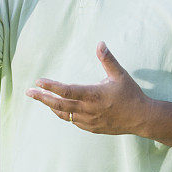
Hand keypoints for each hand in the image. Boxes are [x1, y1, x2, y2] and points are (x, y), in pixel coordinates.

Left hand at [25, 42, 150, 134]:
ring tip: (40, 97)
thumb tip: (100, 43)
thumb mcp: (120, 75)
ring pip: (63, 114)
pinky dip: (63, 113)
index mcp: (93, 95)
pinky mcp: (92, 128)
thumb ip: (108, 59)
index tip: (38, 81)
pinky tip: (58, 107)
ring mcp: (89, 121)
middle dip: (42, 97)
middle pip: (59, 104)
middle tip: (28, 92)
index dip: (51, 86)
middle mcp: (88, 110)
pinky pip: (72, 121)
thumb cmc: (131, 94)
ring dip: (51, 105)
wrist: (142, 119)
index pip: (67, 90)